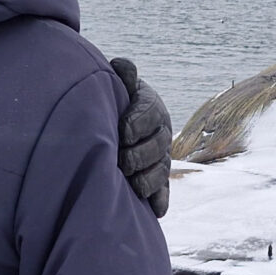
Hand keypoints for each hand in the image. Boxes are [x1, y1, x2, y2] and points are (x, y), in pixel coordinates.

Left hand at [110, 57, 171, 218]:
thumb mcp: (117, 87)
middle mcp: (160, 132)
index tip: (121, 132)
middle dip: (140, 155)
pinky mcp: (157, 180)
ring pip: (161, 170)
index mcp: (150, 107)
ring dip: (148, 179)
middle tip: (121, 162)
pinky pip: (163, 192)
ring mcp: (160, 157)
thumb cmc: (112, 103)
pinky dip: (159, 201)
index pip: (149, 114)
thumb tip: (121, 64)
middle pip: (157, 146)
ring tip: (132, 185)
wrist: (112, 123)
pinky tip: (154, 210)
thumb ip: (122, 76)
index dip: (136, 125)